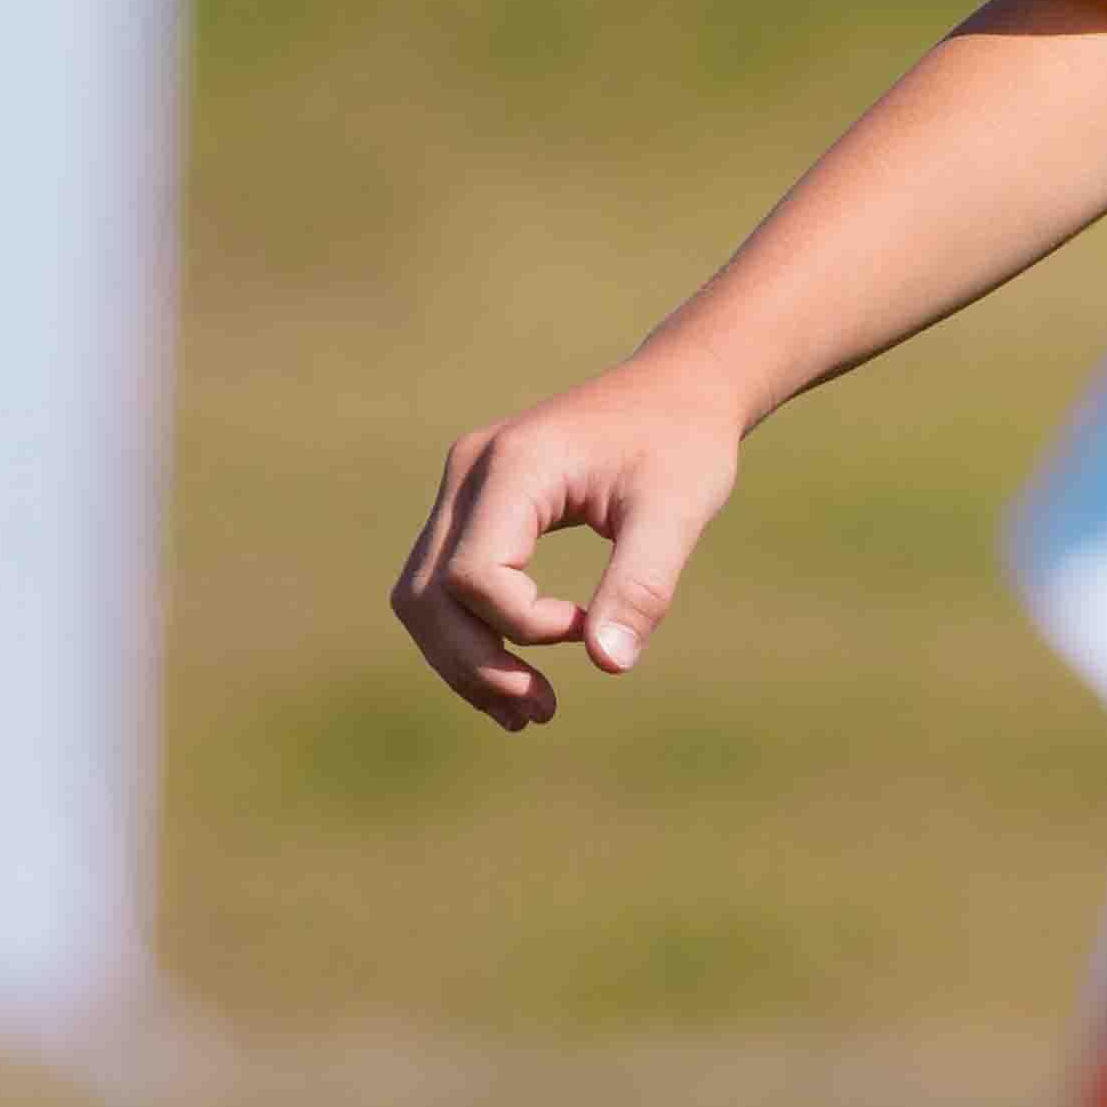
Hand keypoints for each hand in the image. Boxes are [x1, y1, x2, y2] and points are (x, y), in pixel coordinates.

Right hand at [392, 359, 747, 728]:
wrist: (676, 392)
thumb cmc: (683, 445)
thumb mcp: (678, 512)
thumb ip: (642, 585)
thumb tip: (609, 663)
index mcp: (513, 466)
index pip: (476, 576)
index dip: (525, 626)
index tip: (589, 627)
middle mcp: (470, 472)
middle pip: (428, 594)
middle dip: (476, 664)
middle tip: (541, 714)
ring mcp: (463, 487)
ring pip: (423, 595)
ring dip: (464, 661)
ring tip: (528, 713)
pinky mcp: (475, 505)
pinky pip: (446, 583)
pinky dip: (471, 636)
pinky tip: (517, 680)